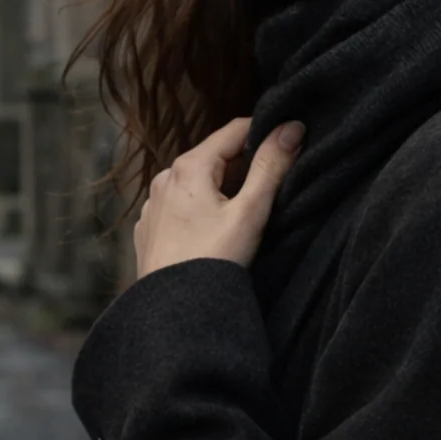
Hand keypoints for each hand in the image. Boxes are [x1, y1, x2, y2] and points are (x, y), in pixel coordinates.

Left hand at [134, 117, 304, 279]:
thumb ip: (271, 167)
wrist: (173, 311)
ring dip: (220, 187)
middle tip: (272, 180)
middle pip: (213, 156)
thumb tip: (292, 127)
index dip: (264, 131)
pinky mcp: (148, 230)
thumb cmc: (214, 260)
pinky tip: (212, 230)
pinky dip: (199, 208)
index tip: (287, 141)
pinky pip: (179, 207)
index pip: (234, 130)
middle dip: (242, 163)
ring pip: (195, 183)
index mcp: (189, 166)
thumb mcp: (250, 212)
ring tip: (244, 210)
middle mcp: (164, 178)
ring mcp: (153, 205)